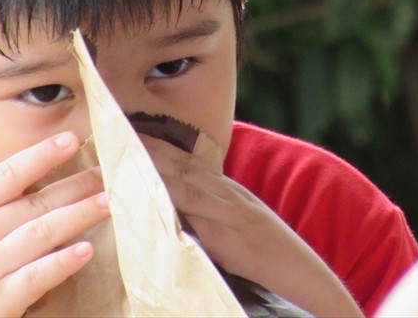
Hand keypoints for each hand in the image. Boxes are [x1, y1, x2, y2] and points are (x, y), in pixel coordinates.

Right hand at [0, 132, 108, 317]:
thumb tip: (27, 178)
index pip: (8, 174)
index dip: (42, 155)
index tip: (71, 140)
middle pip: (36, 202)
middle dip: (76, 186)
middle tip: (106, 174)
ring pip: (42, 233)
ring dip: (79, 215)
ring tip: (106, 203)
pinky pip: (36, 277)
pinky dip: (62, 262)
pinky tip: (86, 250)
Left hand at [140, 136, 362, 317]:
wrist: (308, 281)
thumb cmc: (272, 262)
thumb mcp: (236, 233)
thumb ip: (208, 220)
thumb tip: (173, 217)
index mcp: (228, 192)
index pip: (185, 162)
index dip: (154, 147)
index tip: (123, 135)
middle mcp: (229, 194)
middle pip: (180, 164)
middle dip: (145, 149)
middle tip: (109, 135)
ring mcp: (234, 212)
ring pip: (186, 182)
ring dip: (151, 168)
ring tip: (119, 158)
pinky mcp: (235, 236)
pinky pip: (201, 215)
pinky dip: (175, 201)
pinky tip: (151, 194)